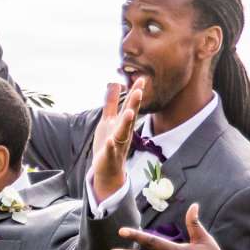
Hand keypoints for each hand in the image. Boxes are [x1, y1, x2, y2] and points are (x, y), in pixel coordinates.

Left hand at [89, 77, 148, 202]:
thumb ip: (111, 103)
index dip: (135, 93)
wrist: (108, 169)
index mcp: (122, 123)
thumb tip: (115, 84)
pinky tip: (112, 140)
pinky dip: (112, 146)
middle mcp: (123, 132)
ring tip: (129, 113)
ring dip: (126, 123)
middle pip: (130, 117)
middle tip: (139, 91)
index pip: (130, 106)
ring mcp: (118, 144)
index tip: (141, 79)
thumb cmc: (109, 141)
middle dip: (134, 104)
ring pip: (123, 133)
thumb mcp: (108, 120)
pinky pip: (112, 150)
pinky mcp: (110, 156)